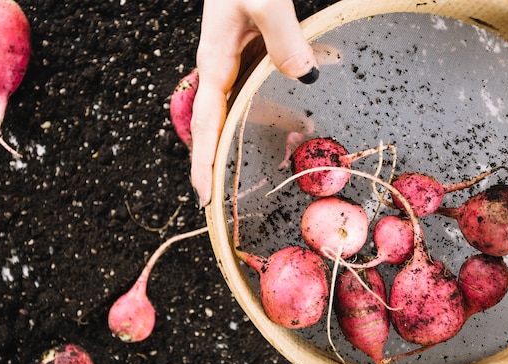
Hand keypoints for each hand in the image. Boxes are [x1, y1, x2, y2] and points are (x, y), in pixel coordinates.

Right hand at [190, 0, 318, 207]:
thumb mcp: (264, 0)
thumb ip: (284, 39)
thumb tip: (304, 78)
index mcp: (215, 61)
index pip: (206, 124)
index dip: (203, 163)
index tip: (204, 198)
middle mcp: (220, 66)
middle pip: (211, 126)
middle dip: (211, 163)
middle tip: (217, 199)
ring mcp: (232, 61)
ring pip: (229, 113)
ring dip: (230, 145)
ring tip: (238, 176)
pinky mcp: (247, 52)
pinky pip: (247, 94)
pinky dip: (254, 117)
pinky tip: (269, 125)